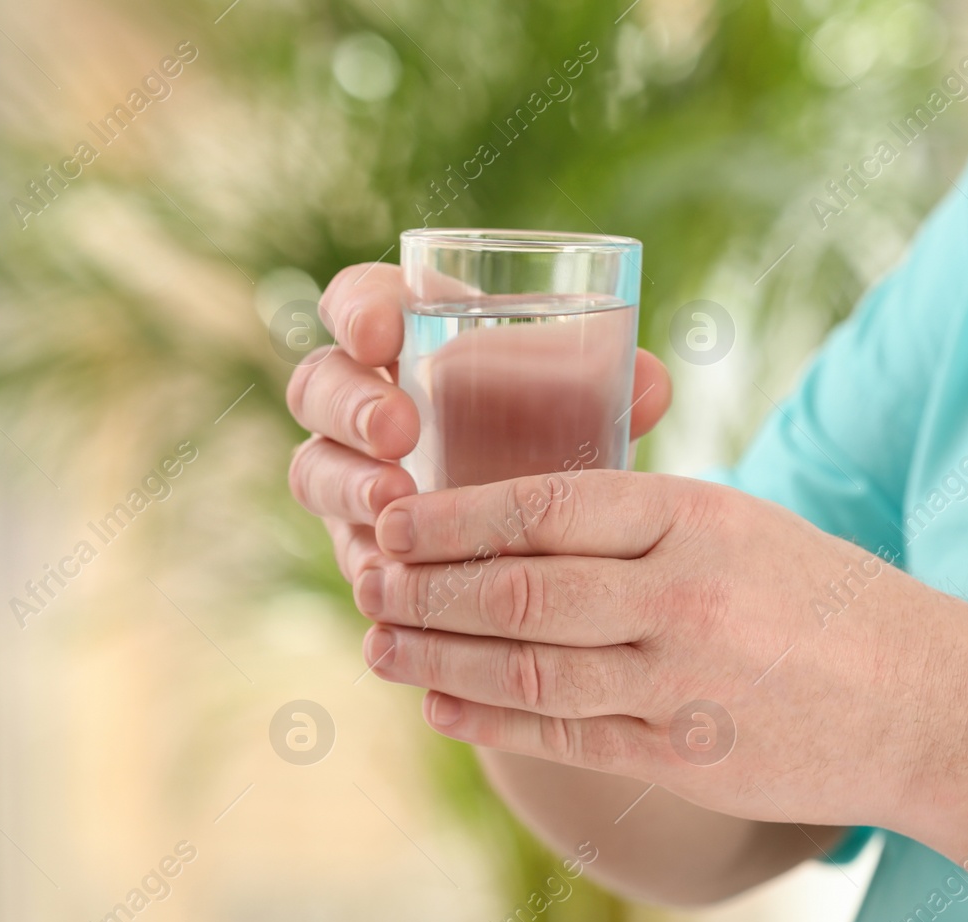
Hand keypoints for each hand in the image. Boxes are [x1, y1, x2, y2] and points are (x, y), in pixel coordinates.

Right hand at [286, 262, 671, 590]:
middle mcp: (365, 402)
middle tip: (398, 430)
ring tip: (393, 501)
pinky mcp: (362, 542)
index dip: (358, 310)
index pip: (360, 302)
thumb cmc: (559, 429)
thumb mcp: (588, 400)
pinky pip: (342, 547)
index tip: (384, 334)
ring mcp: (353, 475)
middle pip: (319, 385)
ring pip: (313, 468)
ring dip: (346, 482)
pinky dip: (364, 558)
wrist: (553, 523)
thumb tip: (653, 384)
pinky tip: (390, 573)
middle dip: (349, 404)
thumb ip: (615, 382)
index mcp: (412, 338)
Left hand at [354, 469, 967, 831]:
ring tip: (378, 645)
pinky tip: (442, 705)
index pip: (546, 506)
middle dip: (426, 590)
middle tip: (364, 582)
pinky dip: (492, 721)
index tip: (392, 522)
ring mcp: (681, 683)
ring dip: (438, 658)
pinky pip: (565, 737)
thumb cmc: (823, 599)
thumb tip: (518, 518)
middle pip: (521, 591)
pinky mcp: (681, 757)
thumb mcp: (740, 524)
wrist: (927, 702)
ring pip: (528, 669)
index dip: (454, 518)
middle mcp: (682, 595)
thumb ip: (641, 520)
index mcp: (694, 517)